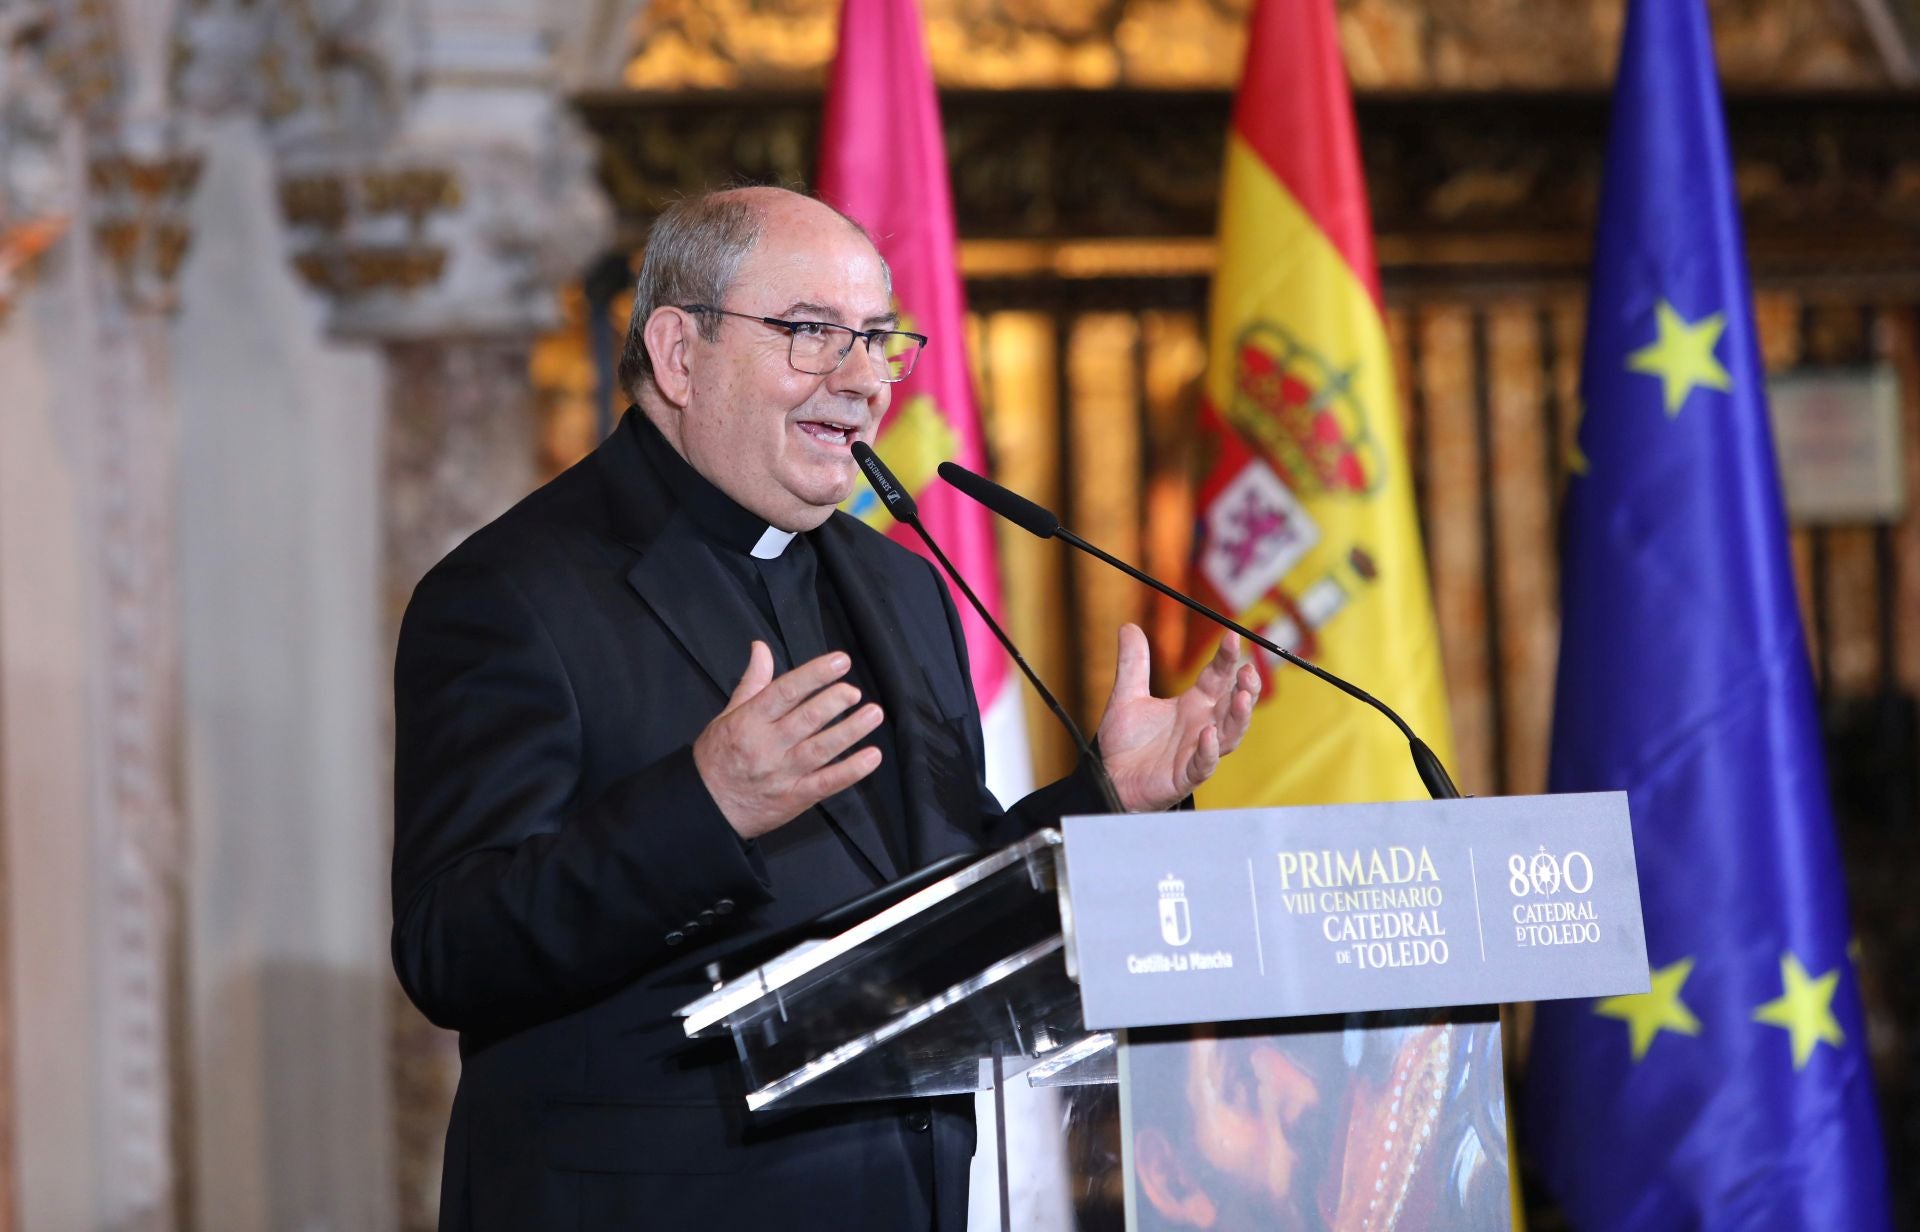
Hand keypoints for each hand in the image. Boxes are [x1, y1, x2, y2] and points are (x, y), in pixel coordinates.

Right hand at [694, 642, 884, 839]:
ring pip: (821, 749)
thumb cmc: (717, 758)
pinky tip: (871, 757)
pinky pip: (827, 782)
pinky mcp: (795, 797)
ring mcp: (782, 773)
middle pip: (806, 718)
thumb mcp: (728, 715)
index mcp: (750, 721)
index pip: (786, 690)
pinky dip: (852, 770)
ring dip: (851, 731)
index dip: (815, 674)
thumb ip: (752, 682)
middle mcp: (767, 745)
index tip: (840, 662)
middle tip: (854, 691)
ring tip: (873, 714)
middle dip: (835, 702)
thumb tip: (761, 648)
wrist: (706, 808)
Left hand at [1095, 625, 1259, 812]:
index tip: (1231, 637)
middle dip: (1245, 687)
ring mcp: (1197, 750)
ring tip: (1242, 697)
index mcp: (1193, 704)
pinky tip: (1207, 734)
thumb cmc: (1125, 743)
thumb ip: (1133, 664)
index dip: (1226, 658)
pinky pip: (1204, 763)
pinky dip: (1208, 750)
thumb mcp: (1126, 696)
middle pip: (1234, 704)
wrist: (1109, 779)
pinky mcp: (1186, 775)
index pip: (1218, 677)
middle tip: (1249, 670)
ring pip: (1230, 733)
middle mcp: (1201, 725)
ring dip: (1239, 716)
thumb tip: (1128, 626)